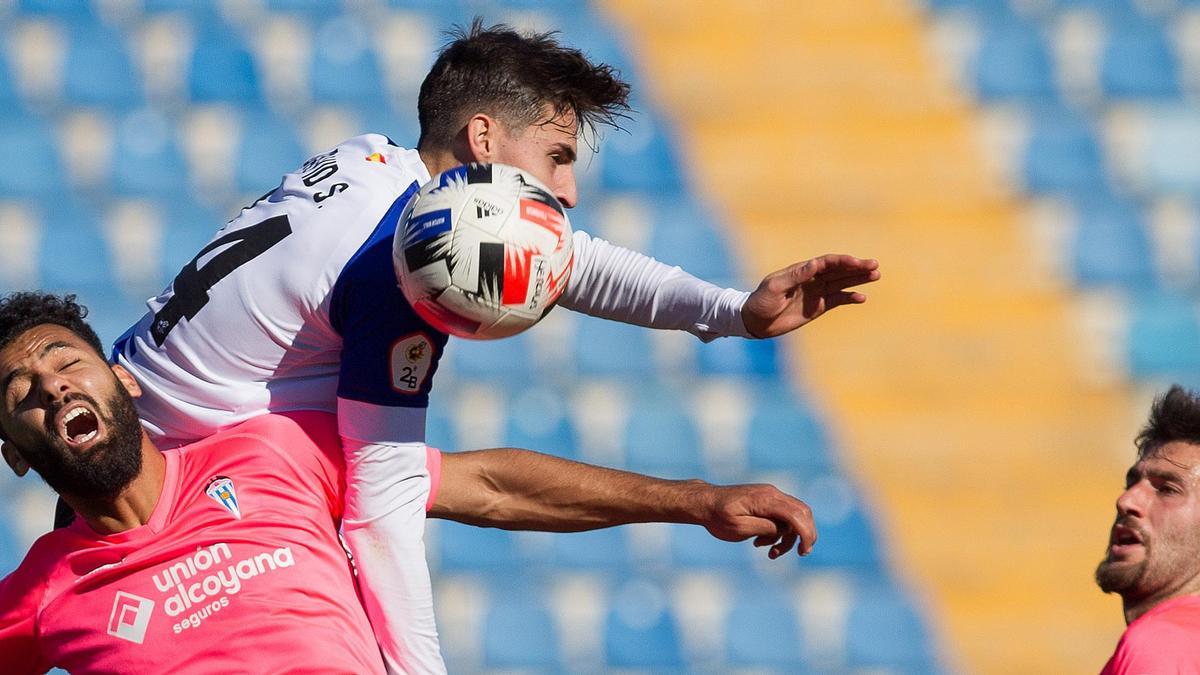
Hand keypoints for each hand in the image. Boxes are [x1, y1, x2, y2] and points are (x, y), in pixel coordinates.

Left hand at [702, 484, 815, 558]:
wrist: (704, 503)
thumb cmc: (718, 517)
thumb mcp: (739, 528)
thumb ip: (765, 528)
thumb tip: (785, 530)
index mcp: (765, 499)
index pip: (797, 514)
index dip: (806, 533)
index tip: (803, 552)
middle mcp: (772, 493)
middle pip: (802, 512)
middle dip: (805, 535)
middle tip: (799, 553)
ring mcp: (770, 495)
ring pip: (794, 516)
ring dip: (788, 537)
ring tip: (770, 552)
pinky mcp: (767, 500)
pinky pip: (783, 515)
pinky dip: (779, 531)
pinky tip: (762, 542)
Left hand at [741, 254, 879, 337]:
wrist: (755, 321)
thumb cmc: (761, 301)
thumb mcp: (775, 287)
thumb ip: (795, 276)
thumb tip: (814, 264)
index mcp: (802, 270)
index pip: (827, 262)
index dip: (842, 262)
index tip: (856, 263)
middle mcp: (812, 279)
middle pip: (839, 270)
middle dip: (857, 267)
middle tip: (875, 265)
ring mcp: (816, 292)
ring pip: (842, 283)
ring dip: (858, 279)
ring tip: (875, 275)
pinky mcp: (818, 307)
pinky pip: (838, 300)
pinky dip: (850, 298)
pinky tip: (861, 298)